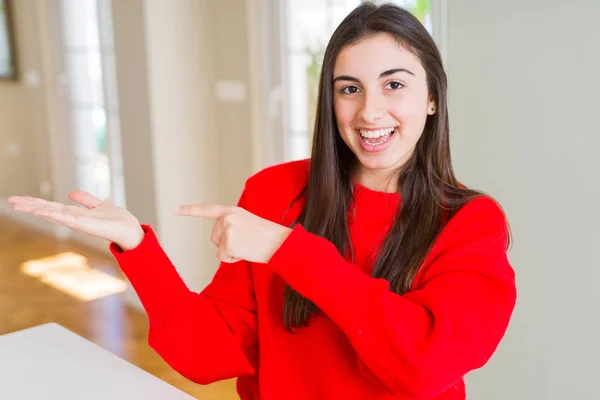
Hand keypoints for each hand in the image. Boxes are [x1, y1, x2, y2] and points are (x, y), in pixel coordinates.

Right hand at [9, 191, 144, 250]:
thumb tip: (71, 192)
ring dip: (36, 209)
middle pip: (48, 210)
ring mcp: (78, 223)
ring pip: (53, 214)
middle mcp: (74, 219)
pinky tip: (40, 210)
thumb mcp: (99, 205)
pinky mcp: (85, 225)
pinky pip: (66, 218)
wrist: (131, 231)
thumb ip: (86, 200)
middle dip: (30, 205)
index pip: (52, 207)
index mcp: (76, 214)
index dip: (36, 202)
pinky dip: (53, 214)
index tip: (19, 199)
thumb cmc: (118, 221)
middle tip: (11, 200)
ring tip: (19, 205)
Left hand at [174, 204, 291, 263]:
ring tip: (248, 246)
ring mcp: (227, 229)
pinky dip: (233, 259)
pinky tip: (246, 252)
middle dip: (226, 244)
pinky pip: (223, 257)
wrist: (280, 242)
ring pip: (219, 248)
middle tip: (246, 242)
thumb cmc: (267, 236)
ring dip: (231, 252)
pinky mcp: (228, 243)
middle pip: (214, 237)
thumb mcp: (248, 223)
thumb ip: (232, 226)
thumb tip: (222, 244)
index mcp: (233, 211)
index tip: (175, 210)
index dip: (190, 210)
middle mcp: (228, 218)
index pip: (208, 210)